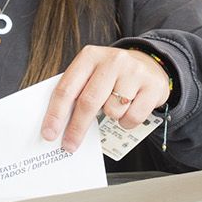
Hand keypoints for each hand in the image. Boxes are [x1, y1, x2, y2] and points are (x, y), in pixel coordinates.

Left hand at [42, 45, 170, 150]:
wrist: (149, 66)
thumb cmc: (113, 76)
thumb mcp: (92, 75)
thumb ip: (77, 92)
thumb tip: (58, 125)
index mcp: (90, 56)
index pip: (67, 88)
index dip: (56, 113)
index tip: (49, 133)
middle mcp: (112, 61)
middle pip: (88, 102)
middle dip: (77, 128)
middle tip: (69, 145)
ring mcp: (134, 72)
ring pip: (113, 111)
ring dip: (111, 118)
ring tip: (115, 108)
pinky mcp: (152, 86)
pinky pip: (133, 117)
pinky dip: (128, 122)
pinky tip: (129, 110)